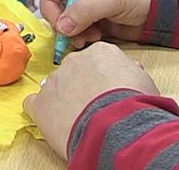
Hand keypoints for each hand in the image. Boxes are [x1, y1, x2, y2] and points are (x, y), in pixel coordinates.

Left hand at [23, 43, 160, 159]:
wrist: (116, 126)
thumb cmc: (134, 104)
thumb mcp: (144, 81)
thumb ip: (132, 71)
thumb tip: (131, 71)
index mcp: (100, 52)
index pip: (97, 59)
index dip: (102, 76)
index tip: (107, 88)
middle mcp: (74, 61)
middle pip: (74, 71)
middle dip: (81, 86)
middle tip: (94, 105)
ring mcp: (54, 81)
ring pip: (55, 87)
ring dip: (63, 99)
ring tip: (79, 118)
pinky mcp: (40, 103)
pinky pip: (34, 104)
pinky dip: (42, 112)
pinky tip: (55, 122)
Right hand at [39, 0, 151, 47]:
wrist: (160, 12)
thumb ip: (85, 9)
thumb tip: (62, 26)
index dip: (49, 4)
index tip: (58, 23)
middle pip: (54, 5)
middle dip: (62, 22)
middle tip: (72, 35)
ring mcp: (84, 4)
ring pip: (63, 21)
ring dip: (71, 32)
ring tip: (87, 38)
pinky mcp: (91, 20)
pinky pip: (75, 31)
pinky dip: (79, 37)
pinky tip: (94, 38)